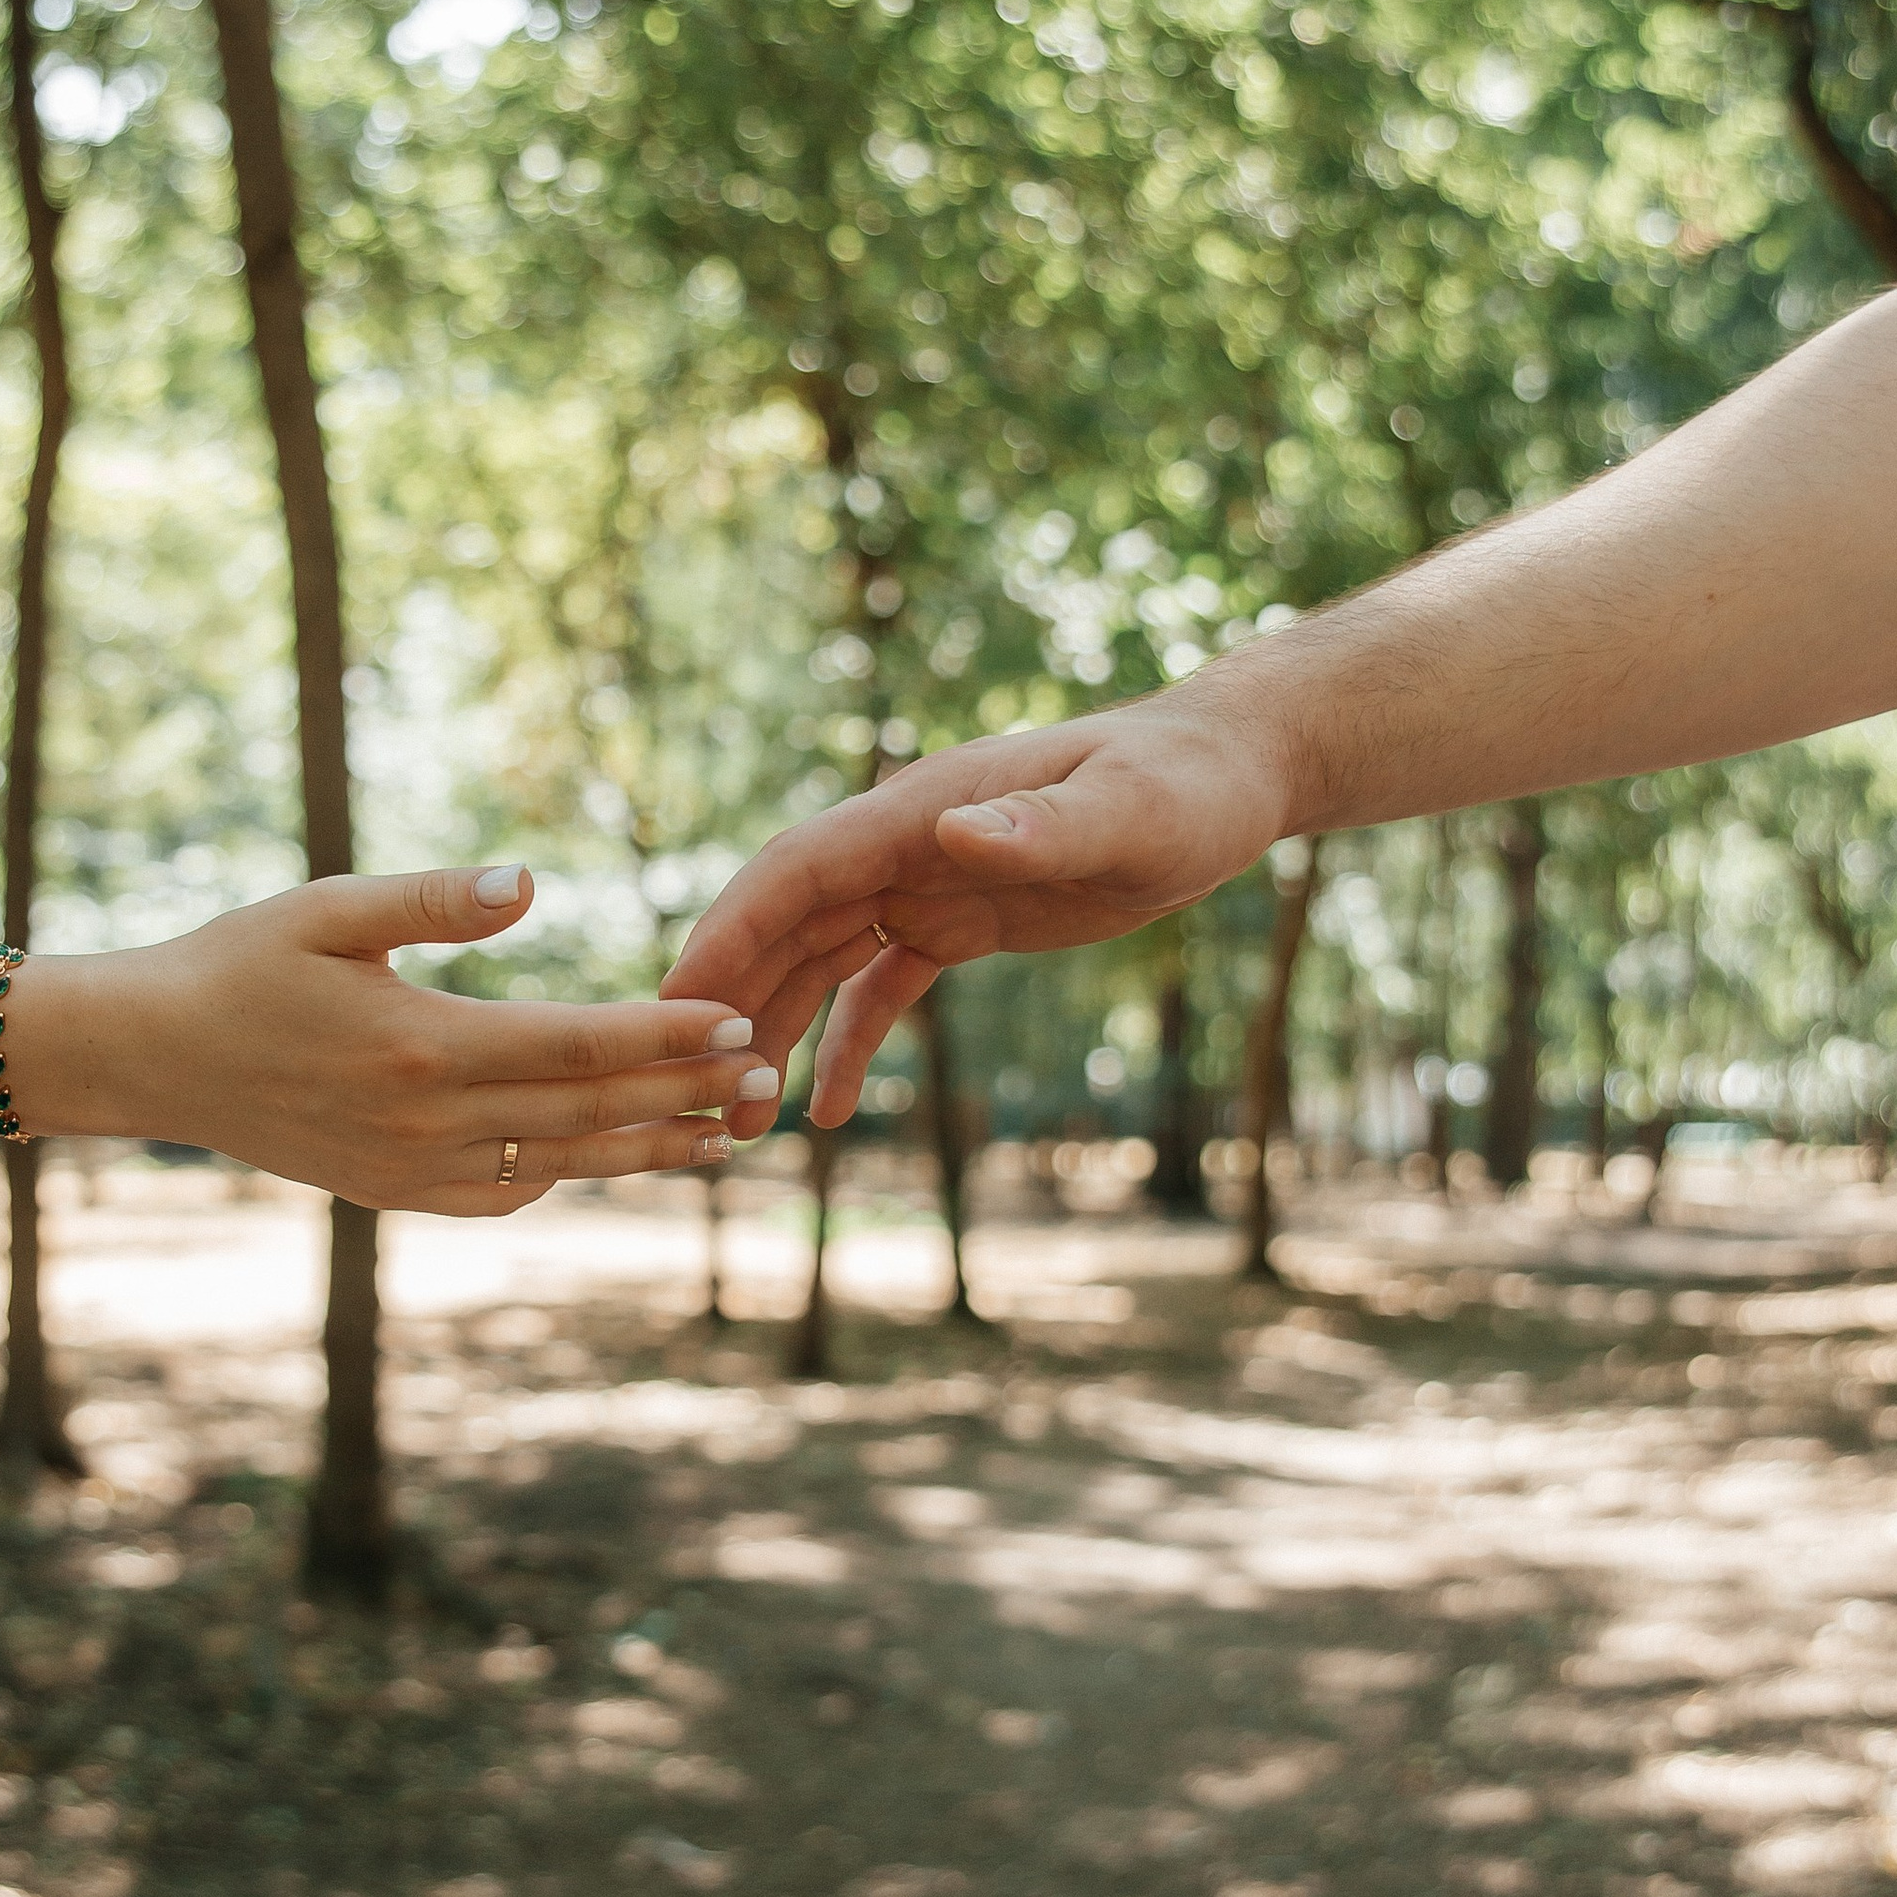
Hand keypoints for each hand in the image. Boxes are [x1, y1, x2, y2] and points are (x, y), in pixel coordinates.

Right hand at [41, 864, 775, 1213]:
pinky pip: (502, 1193)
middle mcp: (427, 1120)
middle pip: (588, 1115)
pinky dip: (567, 1175)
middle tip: (765, 1080)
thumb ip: (435, 898)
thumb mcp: (328, 909)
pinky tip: (614, 1156)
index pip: (577, 1046)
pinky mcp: (393, 1194)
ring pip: (558, 1165)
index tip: (736, 1020)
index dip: (663, 1036)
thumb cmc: (240, 963)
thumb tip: (530, 879)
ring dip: (647, 1151)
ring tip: (725, 1135)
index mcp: (422, 1043)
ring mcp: (410, 1170)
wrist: (152, 1056)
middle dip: (685, 1096)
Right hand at [660, 690, 1291, 1131]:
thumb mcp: (1129, 811)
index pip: (798, 870)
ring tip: (742, 1118)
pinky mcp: (956, 921)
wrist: (1223, 777)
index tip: (673, 999)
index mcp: (924, 809)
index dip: (730, 932)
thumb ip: (1046, 827)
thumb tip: (960, 835)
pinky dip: (847, 1043)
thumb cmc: (1185, 783)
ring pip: (819, 959)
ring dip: (773, 1030)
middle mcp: (906, 842)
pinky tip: (829, 1110)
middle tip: (685, 1087)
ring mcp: (925, 881)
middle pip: (787, 922)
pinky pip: (878, 986)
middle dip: (731, 999)